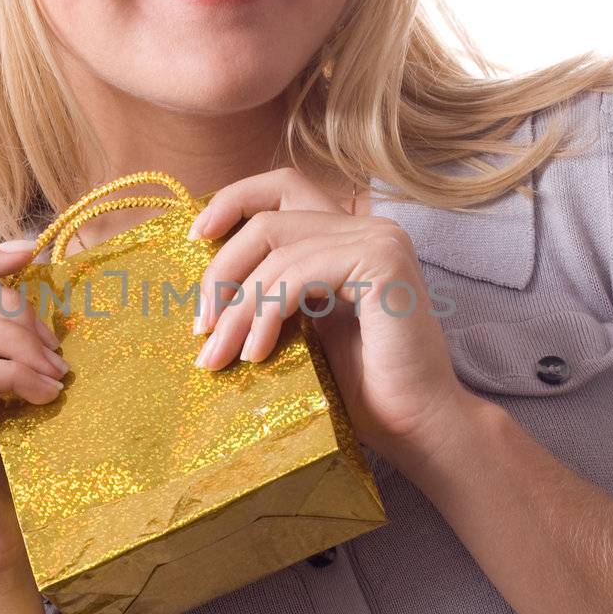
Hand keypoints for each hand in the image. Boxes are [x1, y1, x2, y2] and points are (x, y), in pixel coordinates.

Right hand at [0, 240, 68, 605]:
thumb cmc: (6, 476)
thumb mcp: (5, 396)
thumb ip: (2, 348)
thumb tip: (40, 285)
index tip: (35, 252)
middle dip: (12, 305)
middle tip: (59, 343)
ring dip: (18, 338)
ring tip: (58, 372)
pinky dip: (15, 374)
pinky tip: (48, 395)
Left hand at [188, 167, 473, 466]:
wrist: (417, 426)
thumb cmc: (363, 390)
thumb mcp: (302, 330)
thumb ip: (273, 293)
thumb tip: (207, 286)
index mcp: (350, 235)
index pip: (283, 187)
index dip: (233, 201)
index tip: (195, 237)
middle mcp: (369, 227)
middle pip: (267, 220)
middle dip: (221, 273)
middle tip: (202, 329)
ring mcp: (380, 240)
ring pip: (276, 251)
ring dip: (237, 307)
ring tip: (221, 356)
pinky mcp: (382, 262)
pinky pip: (298, 274)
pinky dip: (266, 313)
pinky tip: (257, 354)